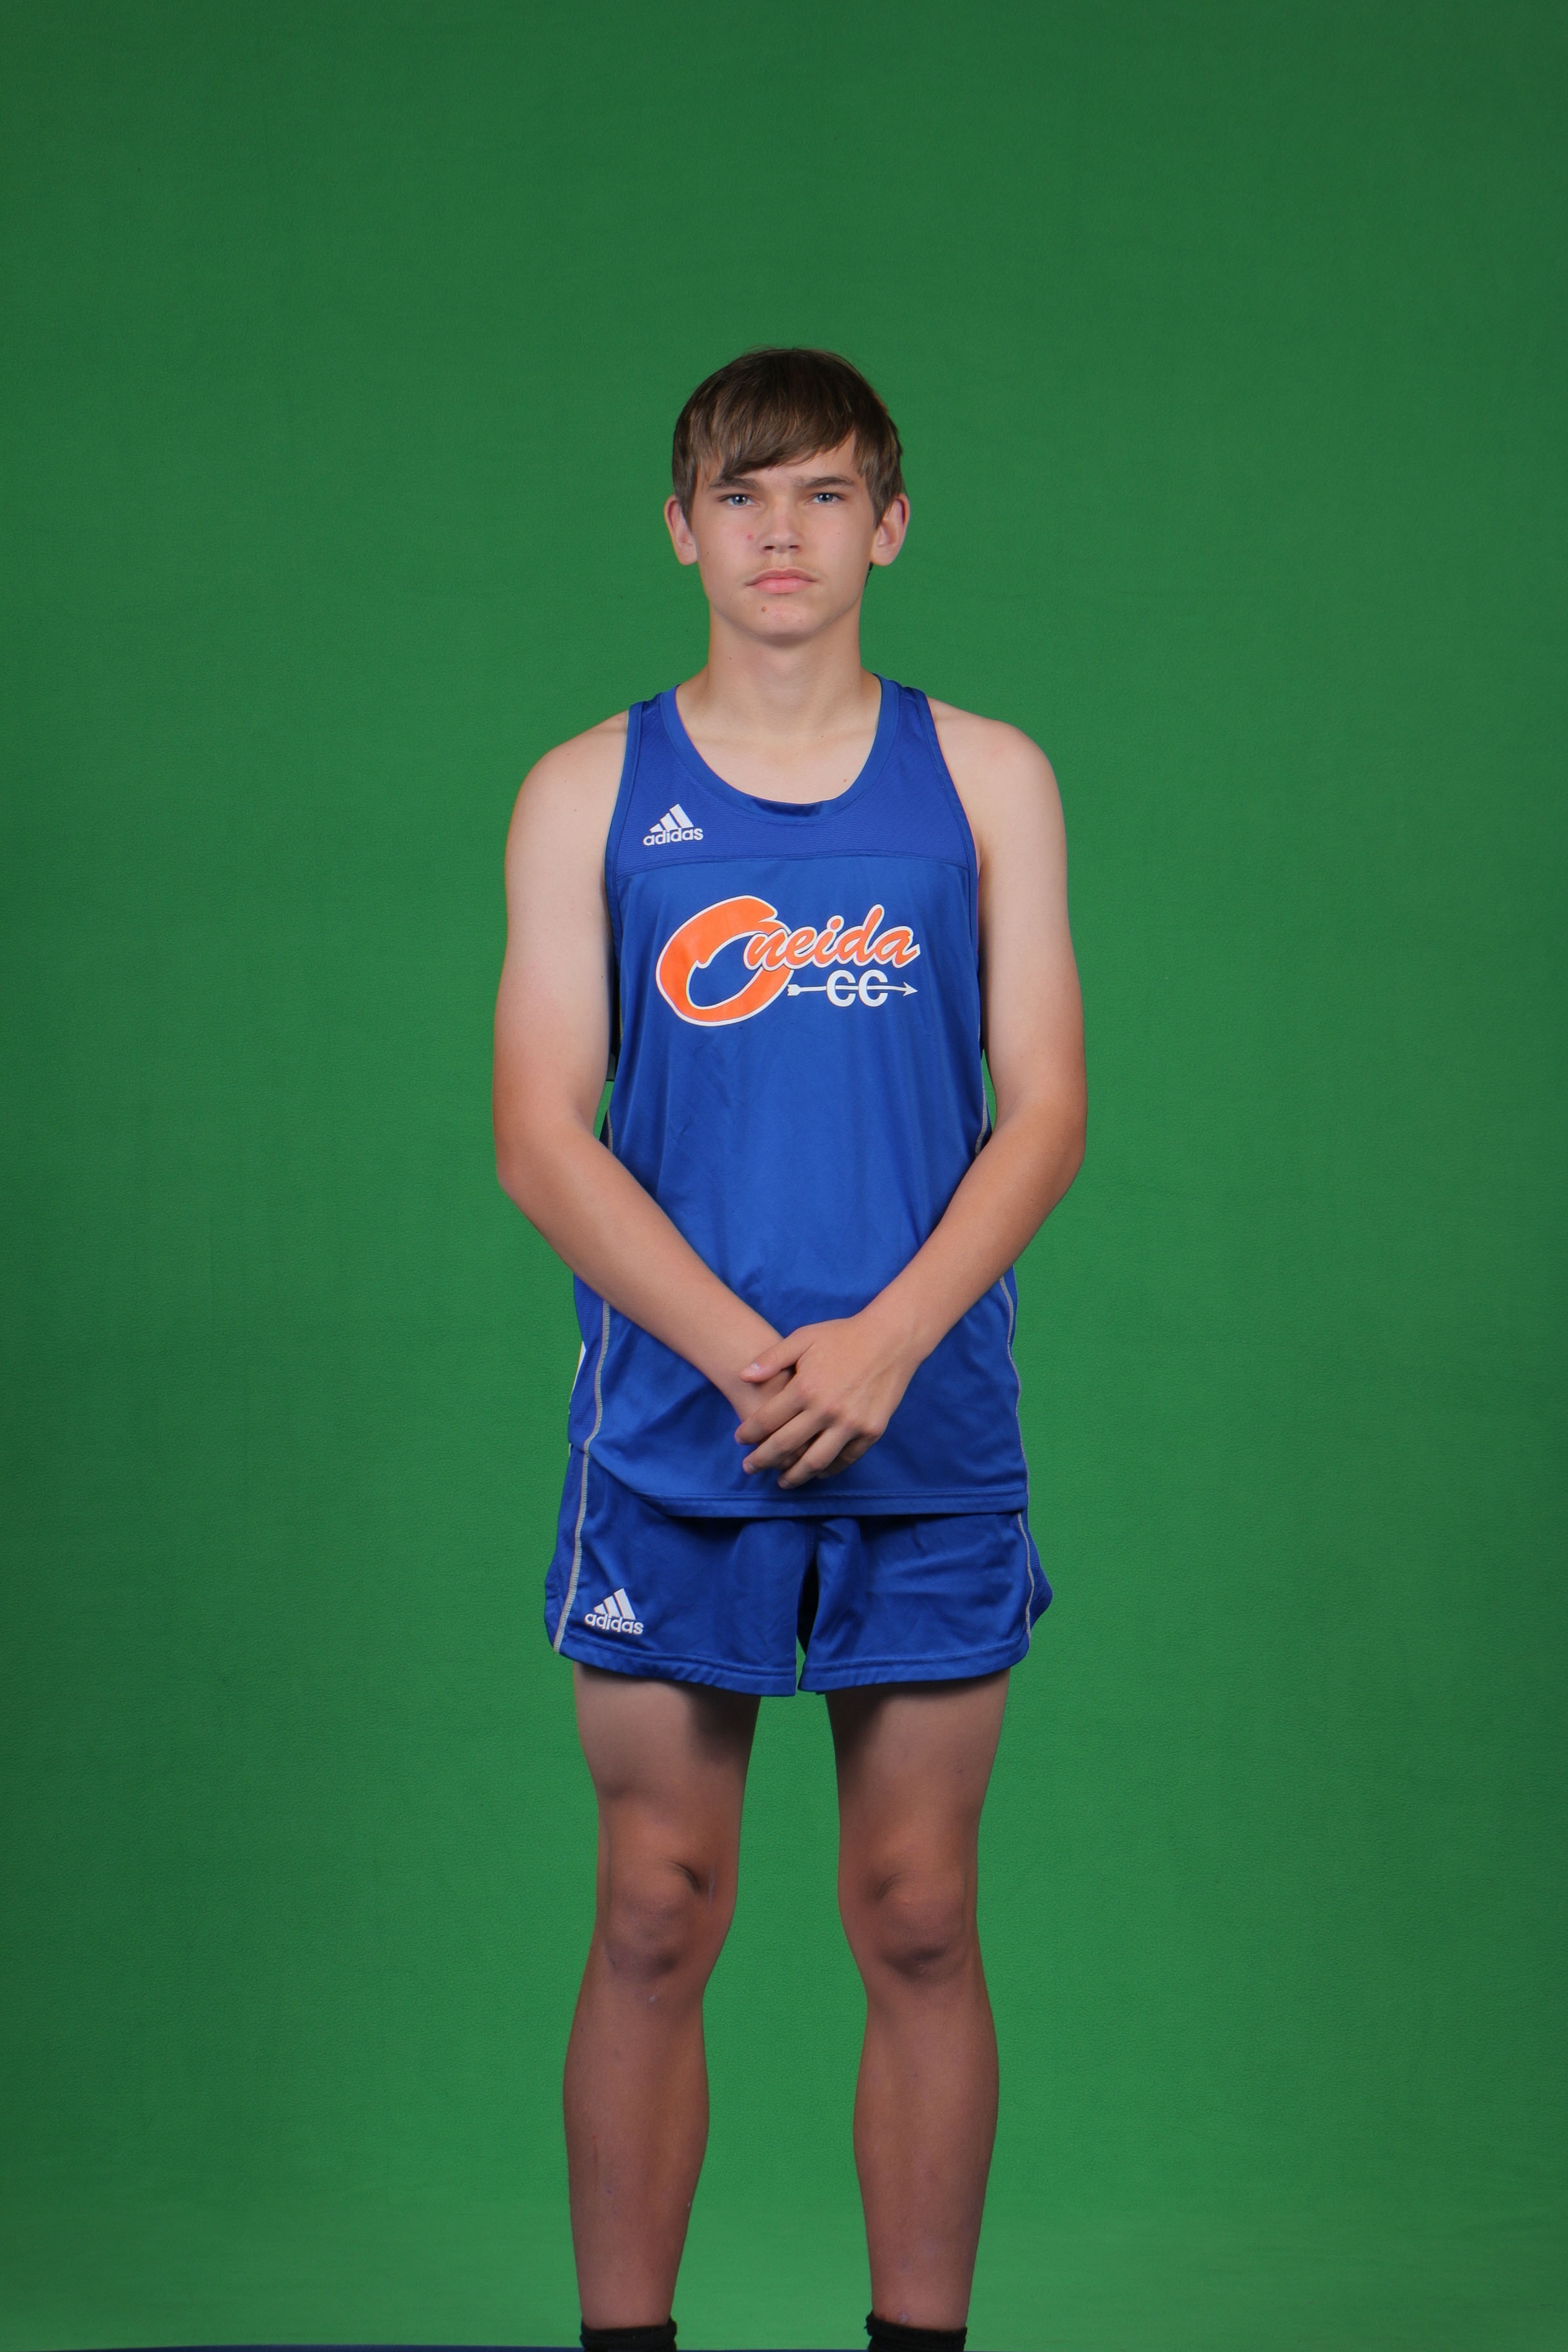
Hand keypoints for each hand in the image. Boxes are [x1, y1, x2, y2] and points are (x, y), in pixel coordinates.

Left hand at [733, 1308, 921, 1488]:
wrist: (891, 1339)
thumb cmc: (843, 1335)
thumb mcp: (804, 1338)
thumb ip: (771, 1358)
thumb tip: (742, 1376)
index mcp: (805, 1388)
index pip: (766, 1420)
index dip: (749, 1433)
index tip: (740, 1440)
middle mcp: (826, 1410)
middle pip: (785, 1446)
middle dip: (762, 1460)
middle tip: (749, 1467)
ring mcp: (851, 1424)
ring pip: (815, 1462)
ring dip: (794, 1475)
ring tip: (782, 1481)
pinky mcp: (871, 1431)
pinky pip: (845, 1459)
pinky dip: (827, 1469)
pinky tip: (815, 1471)